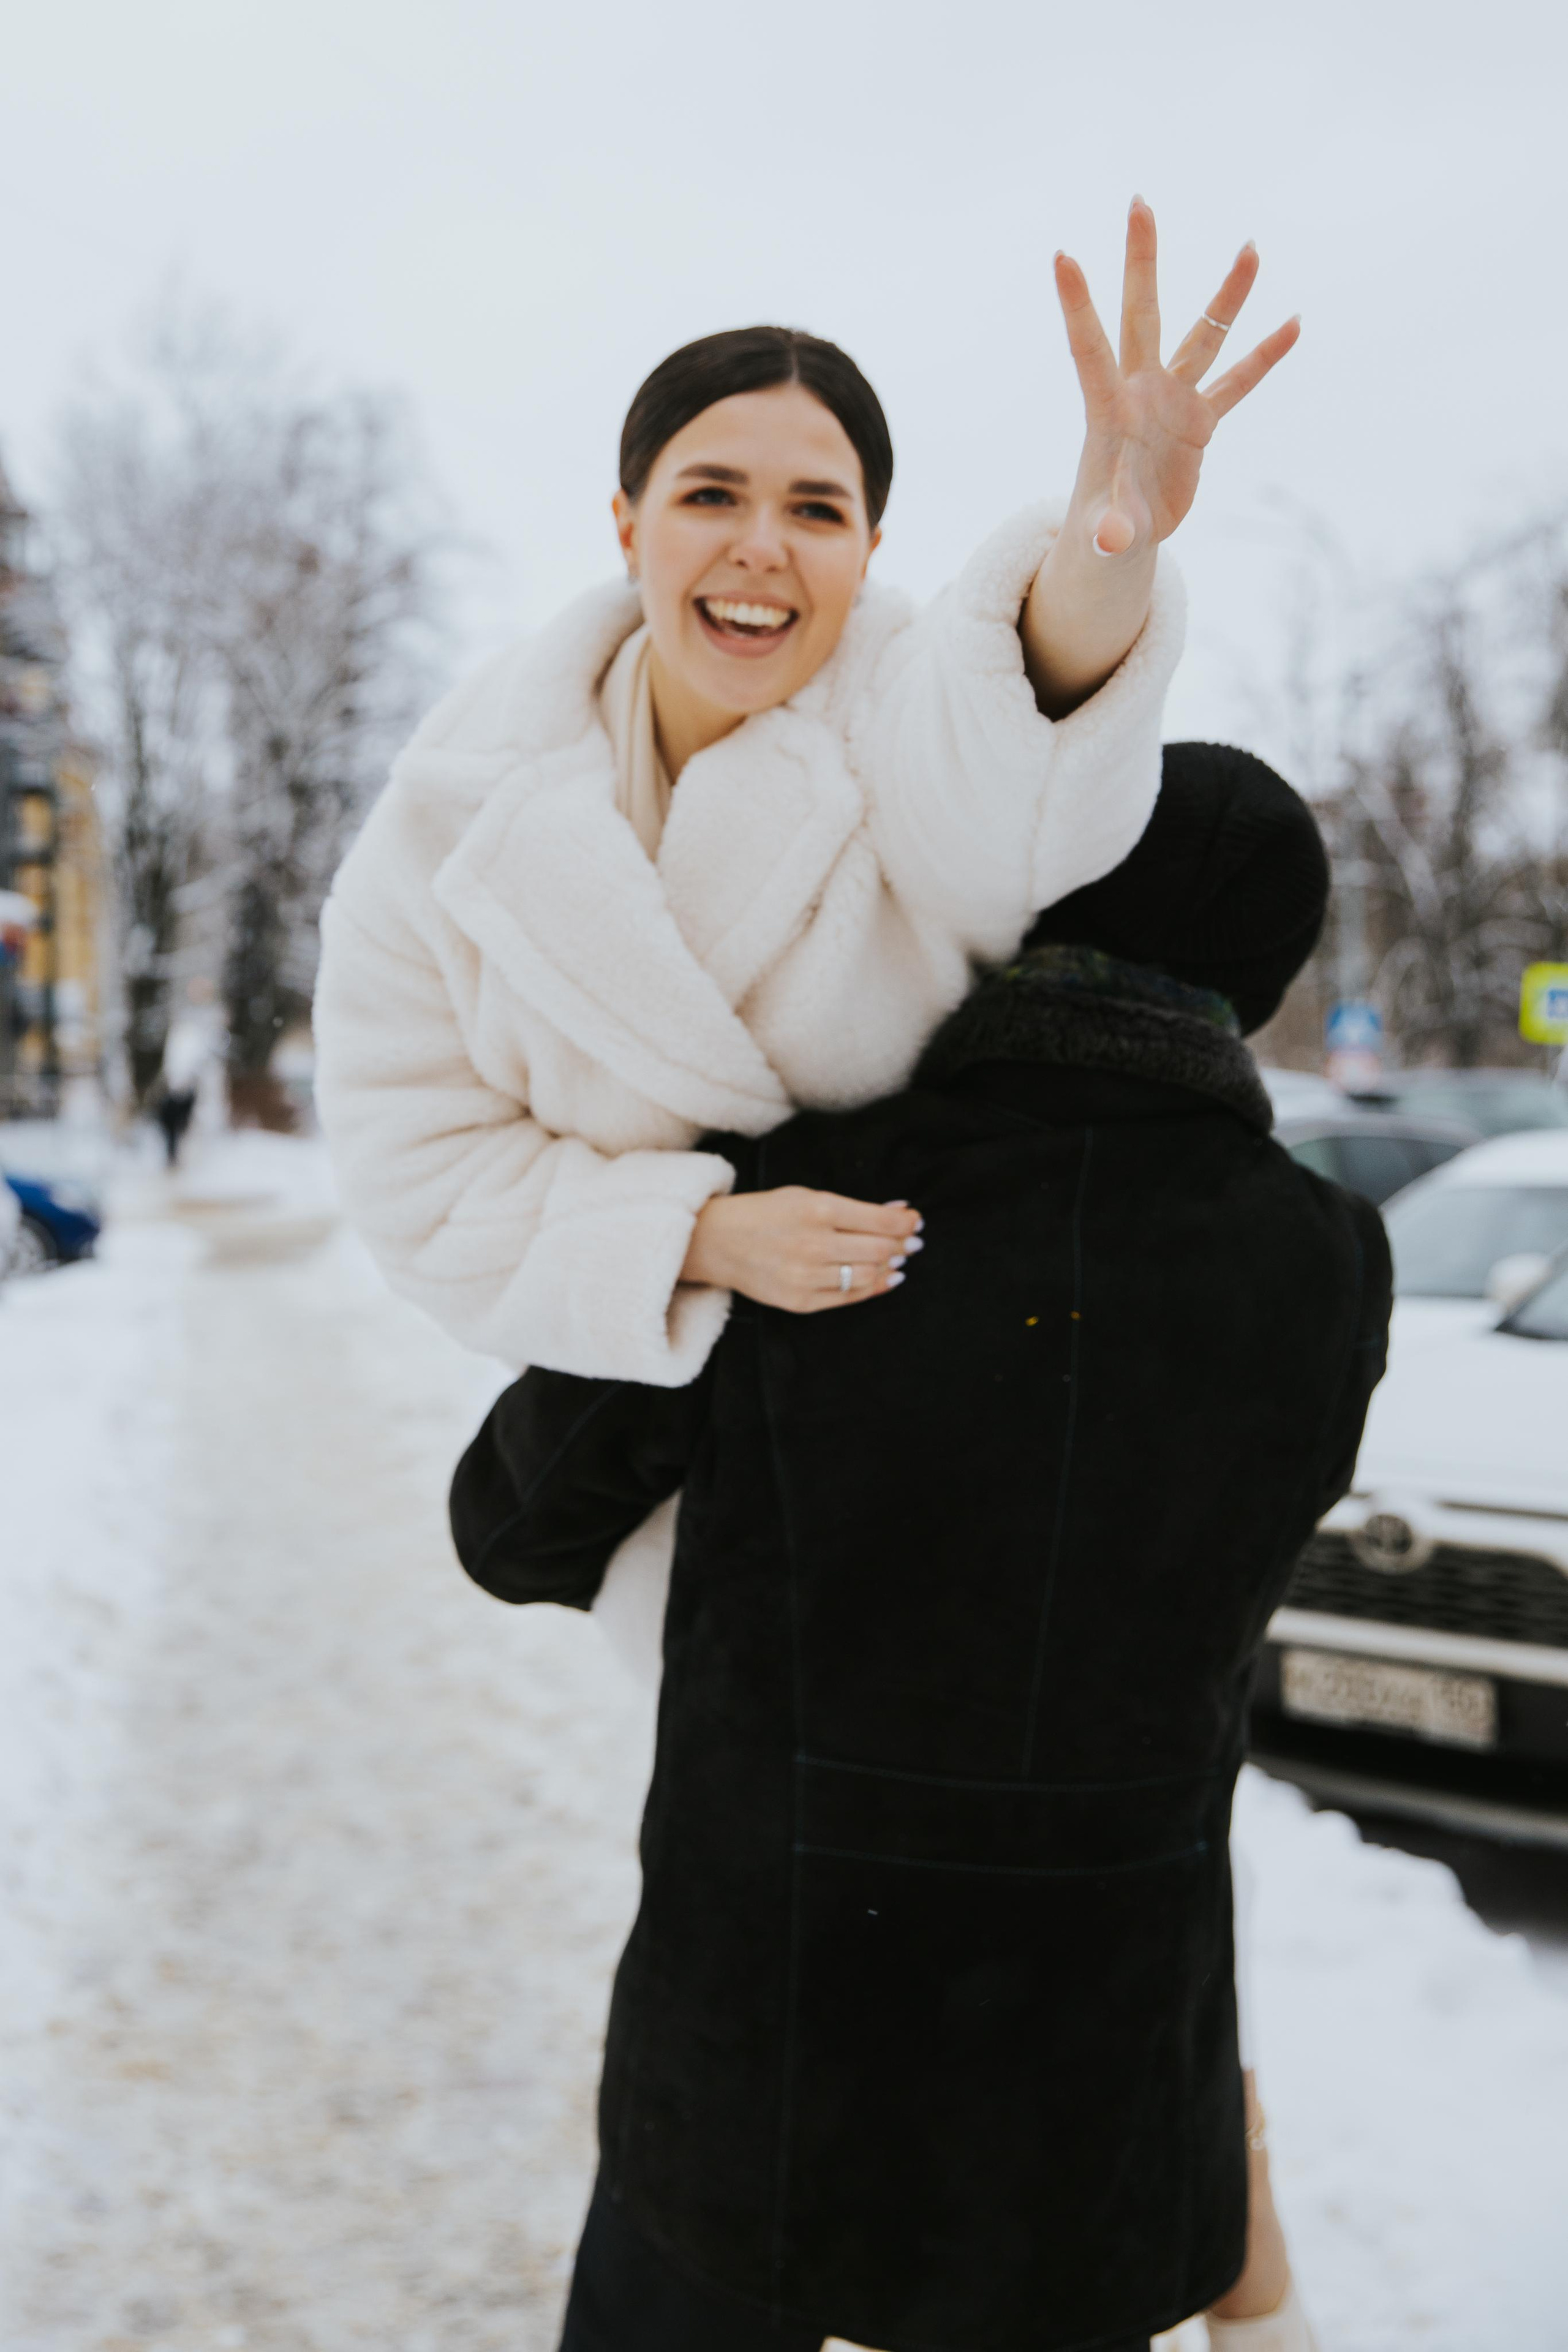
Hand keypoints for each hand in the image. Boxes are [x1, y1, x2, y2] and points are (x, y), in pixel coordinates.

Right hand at [681, 1187, 921, 1313]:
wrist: (717, 1242)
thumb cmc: (766, 1214)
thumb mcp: (807, 1196)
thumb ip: (853, 1208)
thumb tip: (900, 1214)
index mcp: (818, 1209)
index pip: (882, 1222)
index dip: (907, 1224)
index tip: (915, 1222)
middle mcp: (814, 1244)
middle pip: (881, 1250)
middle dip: (903, 1245)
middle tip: (911, 1242)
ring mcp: (806, 1276)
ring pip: (868, 1275)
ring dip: (890, 1267)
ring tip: (896, 1259)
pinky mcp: (800, 1301)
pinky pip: (848, 1298)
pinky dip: (872, 1287)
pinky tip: (882, 1277)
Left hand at [1022, 198, 1298, 716]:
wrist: (1123, 541)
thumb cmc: (1104, 531)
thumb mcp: (1108, 534)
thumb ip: (1112, 530)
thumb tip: (1112, 542)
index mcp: (1108, 412)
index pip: (1089, 348)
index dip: (1077, 306)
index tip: (1062, 255)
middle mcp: (1140, 392)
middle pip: (1142, 315)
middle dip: (1142, 262)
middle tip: (1140, 201)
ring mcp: (1172, 401)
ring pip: (1202, 336)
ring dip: (1226, 296)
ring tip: (1252, 247)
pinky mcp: (1200, 421)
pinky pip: (1238, 382)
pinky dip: (1264, 356)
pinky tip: (1293, 323)